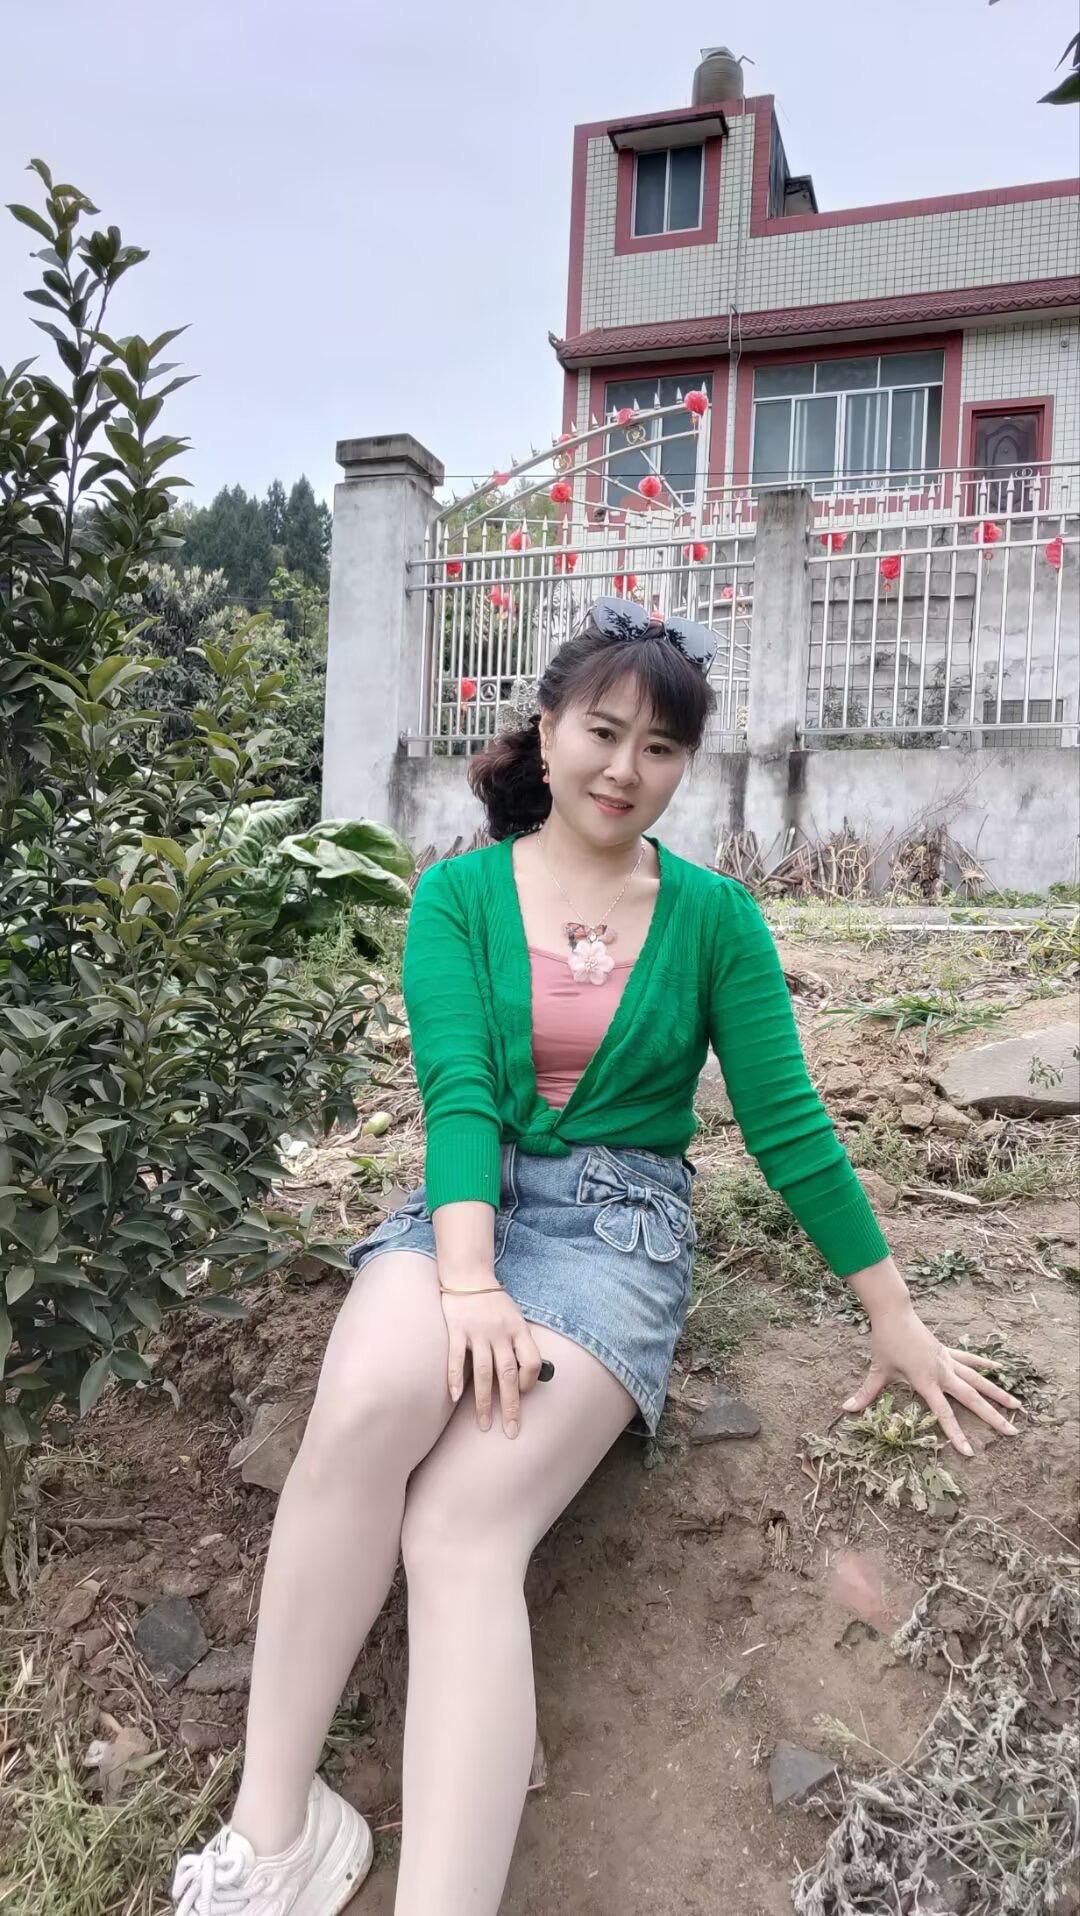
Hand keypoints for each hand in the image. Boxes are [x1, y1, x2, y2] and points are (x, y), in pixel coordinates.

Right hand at [439, 1283, 542, 1438]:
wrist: (468, 1275)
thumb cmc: (493, 1300)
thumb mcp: (515, 1316)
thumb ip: (520, 1341)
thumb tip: (526, 1373)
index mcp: (518, 1328)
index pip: (531, 1362)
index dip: (529, 1382)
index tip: (523, 1394)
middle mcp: (500, 1332)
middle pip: (508, 1375)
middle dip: (511, 1406)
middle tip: (511, 1431)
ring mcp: (478, 1332)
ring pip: (483, 1373)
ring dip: (484, 1403)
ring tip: (484, 1424)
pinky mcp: (457, 1330)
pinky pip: (456, 1359)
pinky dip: (456, 1380)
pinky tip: (456, 1398)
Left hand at [842, 1301, 1021, 1456]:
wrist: (894, 1313)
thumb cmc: (885, 1342)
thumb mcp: (877, 1370)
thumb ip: (865, 1393)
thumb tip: (846, 1409)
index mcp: (925, 1381)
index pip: (943, 1413)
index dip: (955, 1434)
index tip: (969, 1452)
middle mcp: (942, 1372)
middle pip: (972, 1399)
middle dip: (992, 1416)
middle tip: (1012, 1432)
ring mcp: (948, 1361)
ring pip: (978, 1380)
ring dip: (998, 1393)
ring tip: (1018, 1406)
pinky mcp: (948, 1351)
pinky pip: (971, 1360)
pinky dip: (986, 1364)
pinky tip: (1001, 1369)